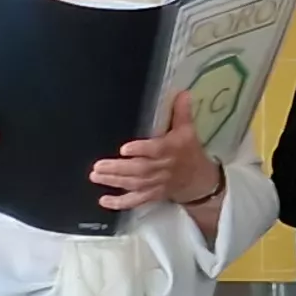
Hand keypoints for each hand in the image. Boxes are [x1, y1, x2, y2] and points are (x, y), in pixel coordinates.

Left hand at [92, 91, 226, 212]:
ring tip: (95, 176)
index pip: (156, 150)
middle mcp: (163, 168)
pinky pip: (136, 201)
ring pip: (134, 184)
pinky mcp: (152, 195)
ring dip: (114, 181)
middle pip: (139, 170)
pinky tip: (104, 201)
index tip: (124, 149)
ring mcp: (156, 183)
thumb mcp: (188, 130)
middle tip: (98, 166)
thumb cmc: (189, 151)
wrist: (199, 179)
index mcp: (171, 150)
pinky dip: (120, 203)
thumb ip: (181, 112)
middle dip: (118, 169)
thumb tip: (182, 92)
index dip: (140, 150)